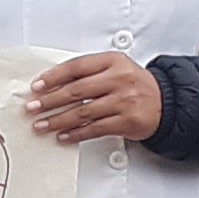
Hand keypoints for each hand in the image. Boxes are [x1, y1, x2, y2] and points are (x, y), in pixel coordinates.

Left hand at [27, 50, 162, 144]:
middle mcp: (118, 79)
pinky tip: (63, 136)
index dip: (53, 77)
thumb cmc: (134, 84)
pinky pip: (95, 129)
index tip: (36, 87)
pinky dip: (75, 134)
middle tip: (33, 108)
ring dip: (58, 120)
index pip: (76, 67)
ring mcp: (123, 101)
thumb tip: (53, 84)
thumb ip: (88, 72)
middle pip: (76, 91)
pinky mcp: (127, 121)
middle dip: (50, 101)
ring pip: (83, 112)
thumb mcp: (114, 68)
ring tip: (42, 125)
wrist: (165, 102)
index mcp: (112, 61)